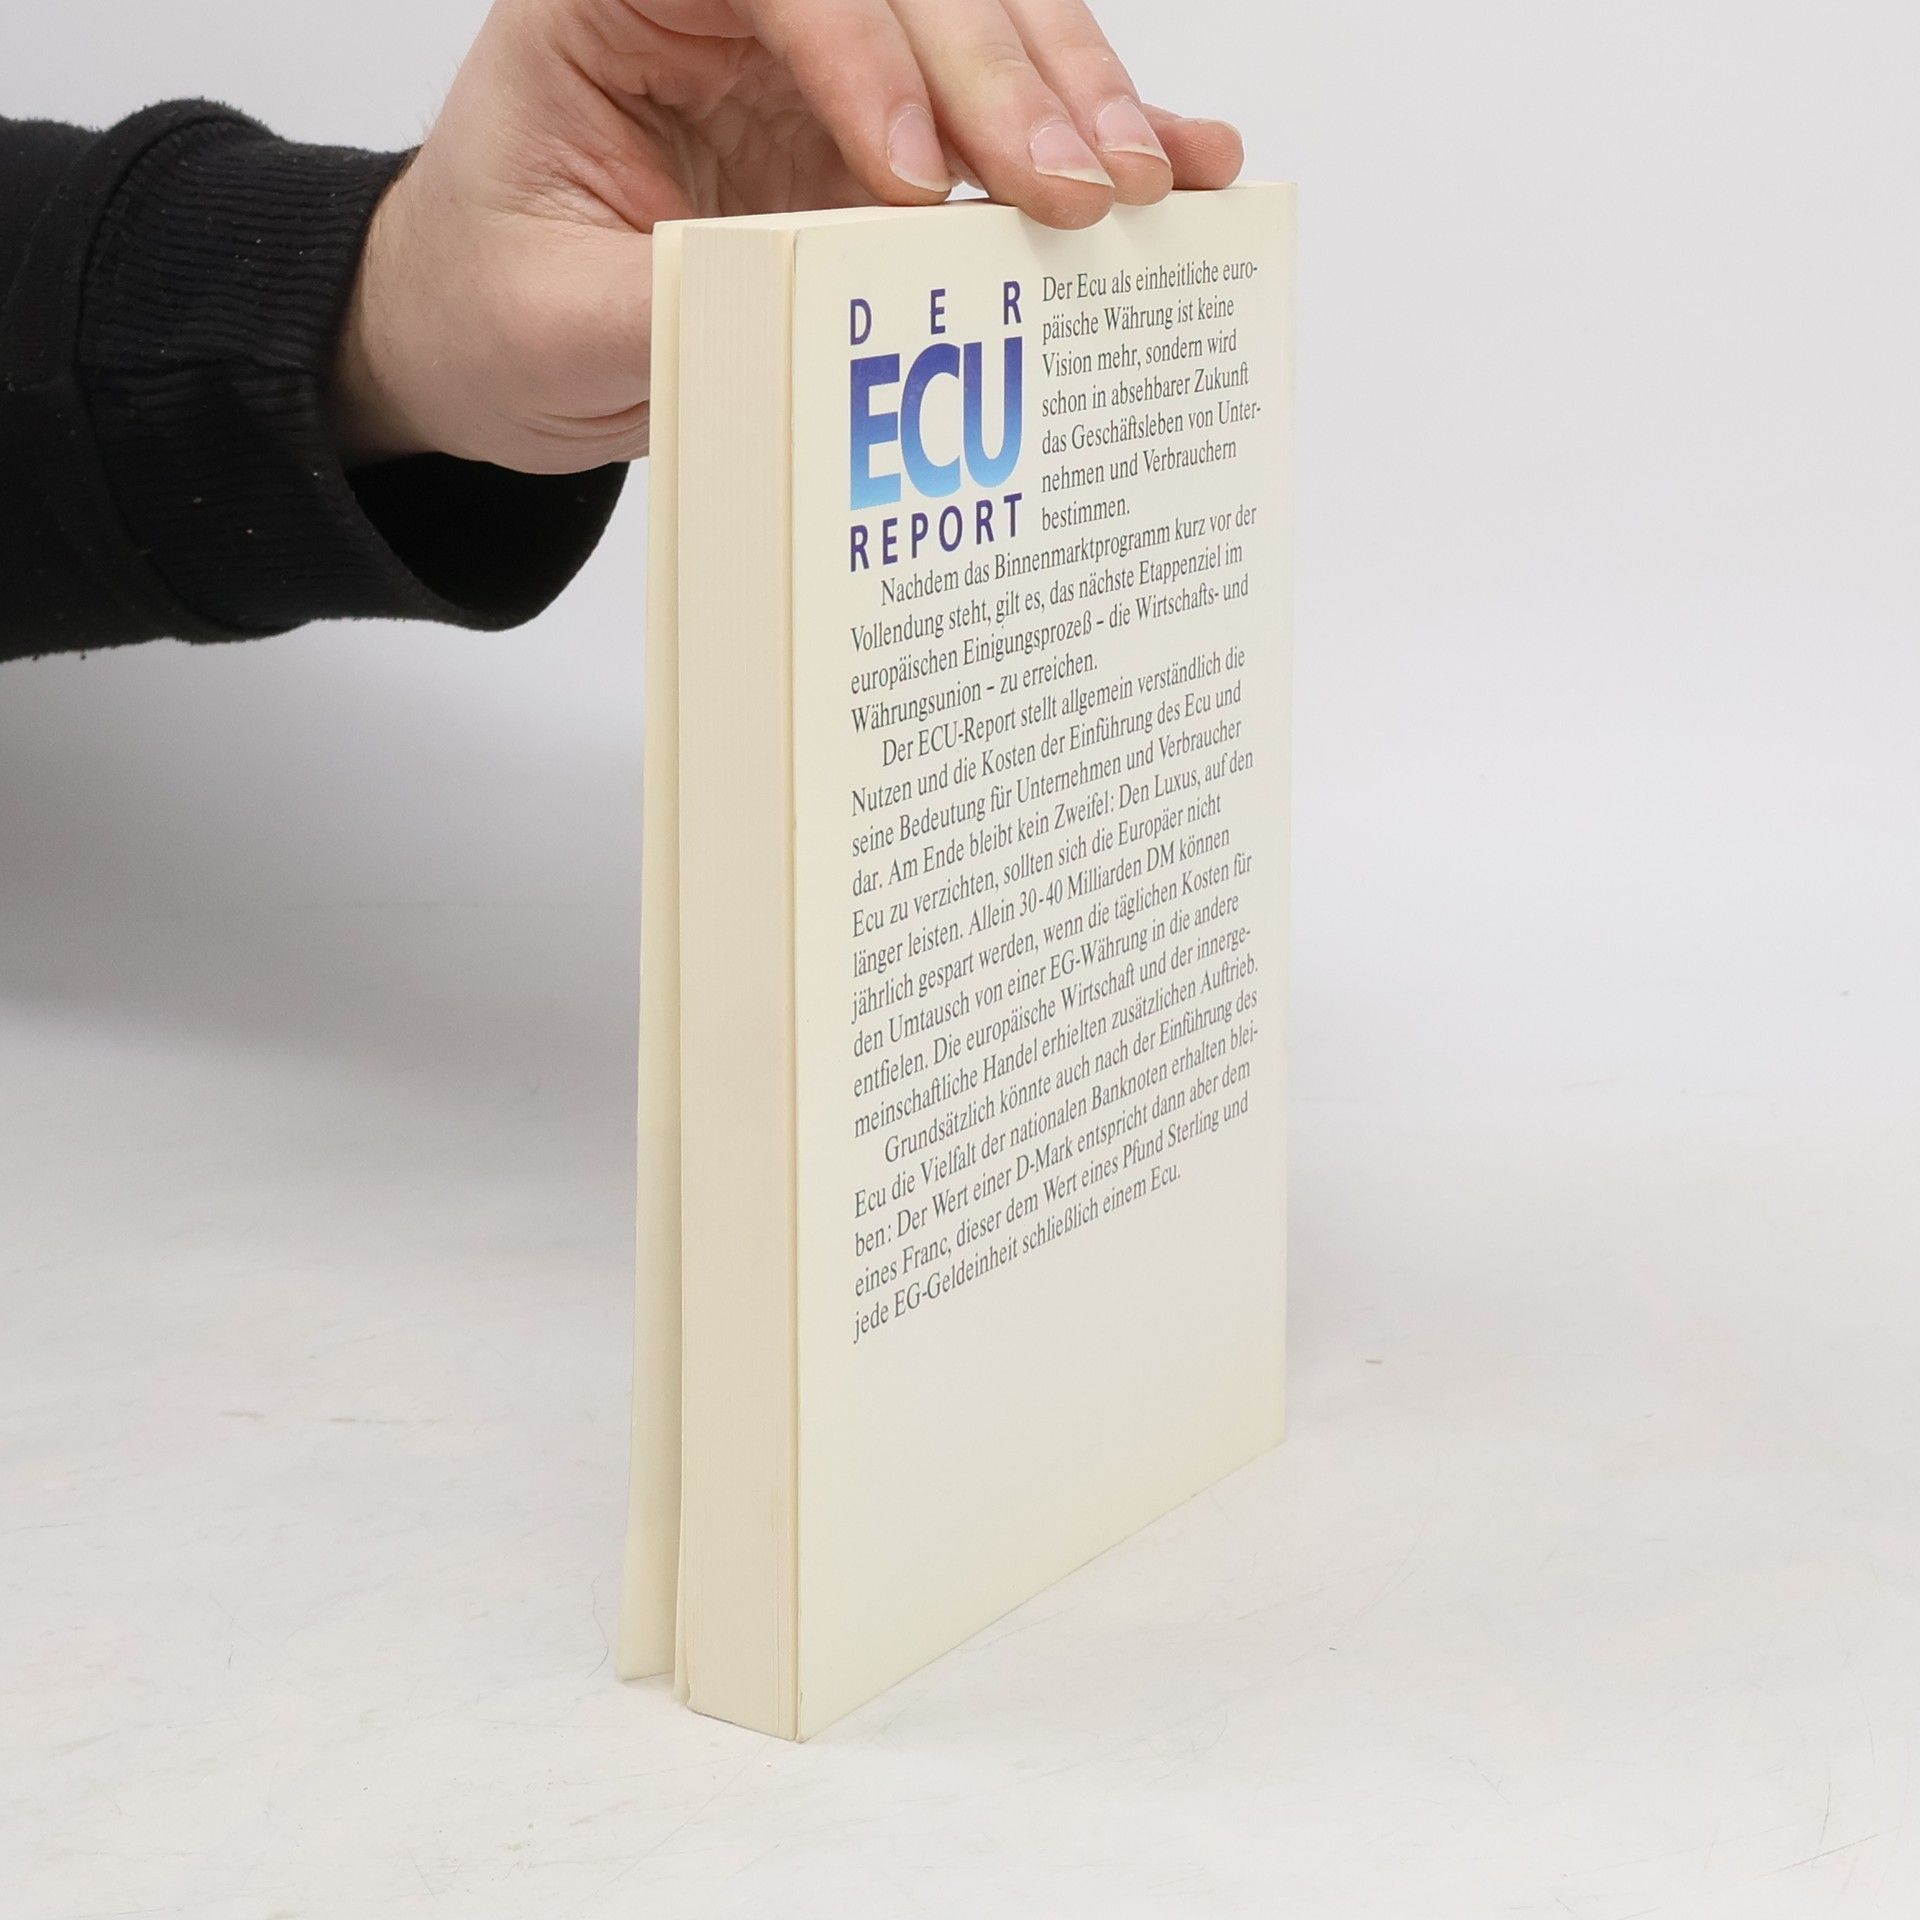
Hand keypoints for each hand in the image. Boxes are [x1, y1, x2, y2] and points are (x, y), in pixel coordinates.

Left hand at [330, 0, 1242, 472]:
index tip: (912, 180)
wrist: (493, 337)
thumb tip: (815, 313)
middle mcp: (745, 8)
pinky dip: (1089, 135)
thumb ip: (668, 307)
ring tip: (1145, 183)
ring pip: (984, 26)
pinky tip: (1179, 163)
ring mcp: (832, 67)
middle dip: (1007, 76)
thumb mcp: (547, 318)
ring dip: (1074, 98)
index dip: (862, 57)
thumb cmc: (492, 301)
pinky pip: (1005, 119)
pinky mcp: (890, 139)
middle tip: (1077, 187)